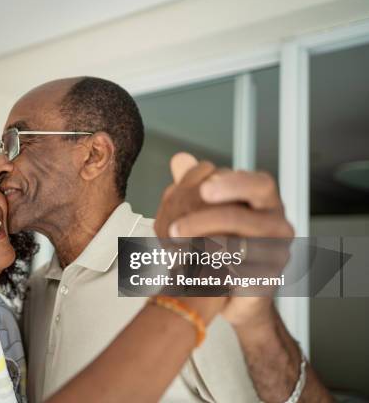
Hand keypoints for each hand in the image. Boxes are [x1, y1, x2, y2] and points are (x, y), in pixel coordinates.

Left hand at [153, 153, 293, 327]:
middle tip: (177, 226)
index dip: (234, 183)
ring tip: (176, 243)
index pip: (259, 184)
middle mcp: (276, 224)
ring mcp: (276, 253)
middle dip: (210, 216)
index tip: (205, 186)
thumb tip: (180, 160)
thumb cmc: (225, 244)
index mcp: (264, 202)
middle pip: (248, 216)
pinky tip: (193, 265)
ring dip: (204, 242)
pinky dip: (214, 267)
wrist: (235, 292)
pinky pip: (242, 272)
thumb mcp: (208, 211)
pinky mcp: (267, 280)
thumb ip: (195, 185)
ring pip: (243, 245)